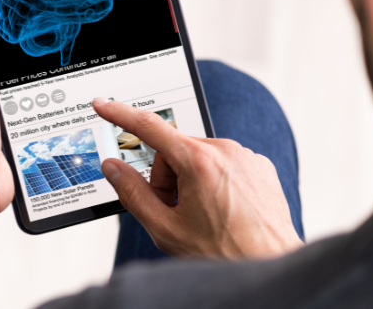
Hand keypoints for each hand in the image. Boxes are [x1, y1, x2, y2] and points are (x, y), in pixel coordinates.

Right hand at [95, 98, 303, 258]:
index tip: (103, 104)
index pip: (149, 128)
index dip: (120, 114)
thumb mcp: (165, 228)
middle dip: (166, 179)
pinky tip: (221, 209)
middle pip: (173, 151)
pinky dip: (214, 181)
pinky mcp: (260, 166)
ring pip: (198, 157)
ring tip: (202, 215)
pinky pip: (223, 163)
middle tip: (174, 211)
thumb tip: (113, 168)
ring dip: (190, 180)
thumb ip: (133, 193)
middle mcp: (226, 151)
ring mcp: (246, 157)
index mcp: (200, 162)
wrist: (269, 267)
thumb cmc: (225, 254)